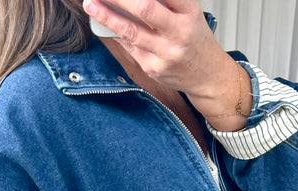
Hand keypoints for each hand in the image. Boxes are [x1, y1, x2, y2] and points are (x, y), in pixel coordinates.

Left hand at [82, 0, 251, 128]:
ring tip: (91, 5)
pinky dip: (117, 34)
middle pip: (144, 9)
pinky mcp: (153, 69)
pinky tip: (106, 24)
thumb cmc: (195, 39)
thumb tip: (133, 0)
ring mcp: (165, 54)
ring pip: (131, 32)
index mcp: (189, 13)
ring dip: (107, 17)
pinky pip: (130, 47)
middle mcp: (179, 33)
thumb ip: (166, 2)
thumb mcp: (189, 13)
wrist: (207, 76)